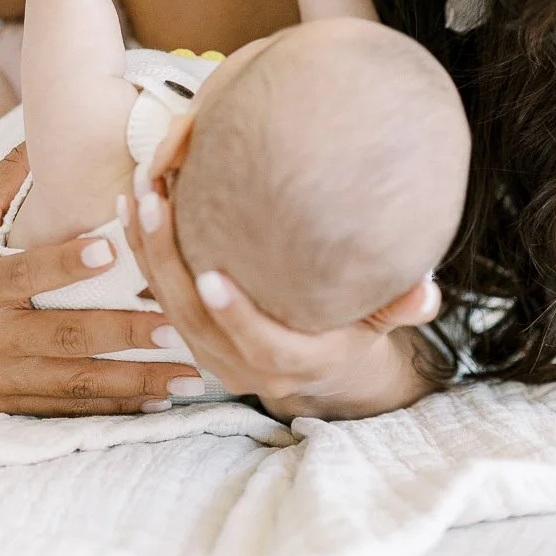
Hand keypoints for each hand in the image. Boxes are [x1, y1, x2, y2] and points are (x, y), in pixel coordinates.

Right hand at [0, 146, 200, 413]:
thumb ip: (9, 173)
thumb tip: (52, 124)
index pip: (31, 272)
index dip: (70, 263)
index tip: (113, 249)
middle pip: (64, 337)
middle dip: (125, 334)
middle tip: (175, 326)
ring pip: (72, 383)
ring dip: (132, 384)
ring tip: (184, 380)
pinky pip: (60, 409)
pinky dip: (107, 408)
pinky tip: (151, 406)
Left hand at [119, 169, 442, 421]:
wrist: (323, 367)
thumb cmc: (355, 329)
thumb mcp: (381, 320)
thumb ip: (398, 306)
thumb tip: (425, 293)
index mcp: (295, 363)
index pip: (261, 346)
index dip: (236, 316)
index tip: (211, 276)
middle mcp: (244, 365)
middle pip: (194, 318)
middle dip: (169, 258)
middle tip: (156, 199)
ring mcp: (211, 353)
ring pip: (166, 302)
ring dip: (147, 245)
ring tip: (138, 189)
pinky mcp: (190, 333)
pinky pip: (156, 291)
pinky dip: (142, 249)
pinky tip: (130, 203)